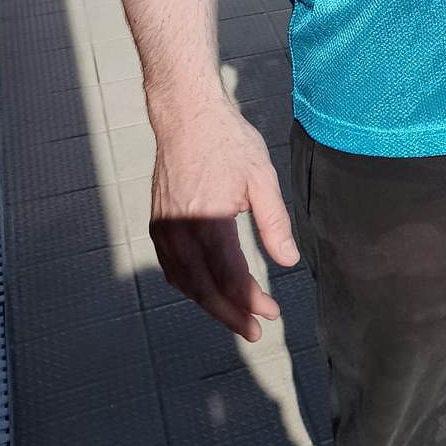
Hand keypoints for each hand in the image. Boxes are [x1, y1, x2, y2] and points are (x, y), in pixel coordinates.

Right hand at [148, 93, 300, 340]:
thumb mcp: (261, 178)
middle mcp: (180, 230)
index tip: (271, 314)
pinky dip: (189, 285)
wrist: (186, 115)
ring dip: (209, 303)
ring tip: (235, 314)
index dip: (251, 301)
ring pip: (184, 282)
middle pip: (204, 289)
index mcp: (208, 221)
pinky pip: (171, 267)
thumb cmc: (227, 142)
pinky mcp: (157, 222)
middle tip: (254, 329)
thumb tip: (288, 261)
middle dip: (231, 313)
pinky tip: (206, 289)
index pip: (230, 277)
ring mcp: (164, 228)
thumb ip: (275, 223)